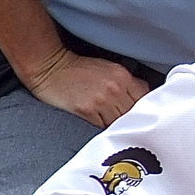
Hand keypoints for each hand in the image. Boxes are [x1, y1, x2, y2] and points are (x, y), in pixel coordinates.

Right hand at [25, 49, 150, 126]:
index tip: (141, 116)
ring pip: (120, 122)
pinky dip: (104, 128)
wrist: (50, 66)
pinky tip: (101, 126)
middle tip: (128, 124)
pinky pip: (103, 127)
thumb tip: (144, 96)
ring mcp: (101, 100)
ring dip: (118, 126)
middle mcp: (115, 88)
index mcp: (123, 76)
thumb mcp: (109, 68)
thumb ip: (128, 82)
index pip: (145, 99)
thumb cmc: (78, 69)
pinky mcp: (87, 111)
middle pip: (134, 112)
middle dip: (132, 119)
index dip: (144, 109)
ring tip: (114, 126)